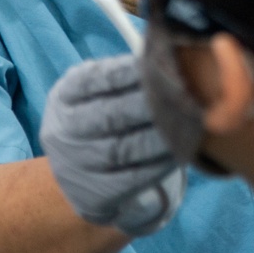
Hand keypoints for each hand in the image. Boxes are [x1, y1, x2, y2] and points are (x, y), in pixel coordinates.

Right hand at [39, 54, 186, 235]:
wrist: (77, 173)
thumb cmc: (98, 117)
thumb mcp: (96, 92)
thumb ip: (123, 75)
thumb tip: (165, 58)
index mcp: (63, 98)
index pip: (93, 80)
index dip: (126, 72)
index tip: (158, 65)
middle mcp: (63, 132)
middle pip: (109, 116)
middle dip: (149, 104)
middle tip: (183, 95)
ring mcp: (76, 166)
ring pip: (122, 149)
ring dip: (160, 136)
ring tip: (190, 124)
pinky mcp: (95, 195)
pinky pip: (132, 179)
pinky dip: (159, 165)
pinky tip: (181, 151)